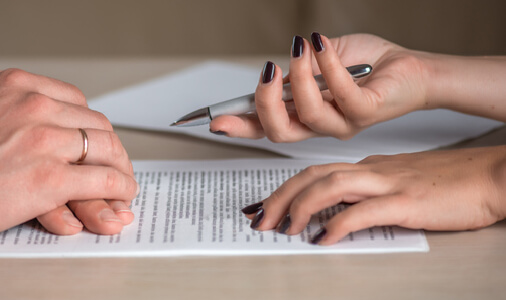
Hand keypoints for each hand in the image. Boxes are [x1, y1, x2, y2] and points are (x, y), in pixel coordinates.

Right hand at [0, 68, 138, 239]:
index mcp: (16, 86)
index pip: (72, 100)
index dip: (85, 125)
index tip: (87, 140)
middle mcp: (36, 106)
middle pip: (94, 123)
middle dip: (108, 147)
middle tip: (111, 165)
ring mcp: (45, 141)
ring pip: (105, 149)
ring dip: (120, 168)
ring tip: (122, 185)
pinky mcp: (49, 179)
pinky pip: (102, 180)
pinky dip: (118, 188)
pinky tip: (119, 197)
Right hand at [211, 33, 430, 141]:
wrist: (409, 67)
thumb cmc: (366, 65)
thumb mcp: (319, 62)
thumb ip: (296, 70)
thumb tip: (275, 72)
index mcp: (304, 116)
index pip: (265, 128)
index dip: (239, 127)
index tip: (216, 121)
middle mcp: (321, 126)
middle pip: (279, 132)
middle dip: (264, 103)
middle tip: (267, 73)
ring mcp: (343, 123)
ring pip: (308, 113)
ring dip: (299, 76)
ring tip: (301, 47)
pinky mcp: (366, 112)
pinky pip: (341, 94)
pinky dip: (327, 65)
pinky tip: (321, 45)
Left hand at [244, 146, 505, 244]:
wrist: (493, 175)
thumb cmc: (453, 183)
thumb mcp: (401, 184)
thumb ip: (370, 194)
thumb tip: (340, 214)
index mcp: (370, 167)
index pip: (315, 172)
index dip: (283, 188)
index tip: (263, 205)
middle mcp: (373, 170)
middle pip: (313, 176)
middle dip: (279, 197)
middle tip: (258, 219)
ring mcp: (390, 183)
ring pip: (331, 185)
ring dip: (301, 206)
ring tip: (284, 227)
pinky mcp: (408, 201)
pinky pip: (364, 211)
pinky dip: (339, 224)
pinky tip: (324, 239)